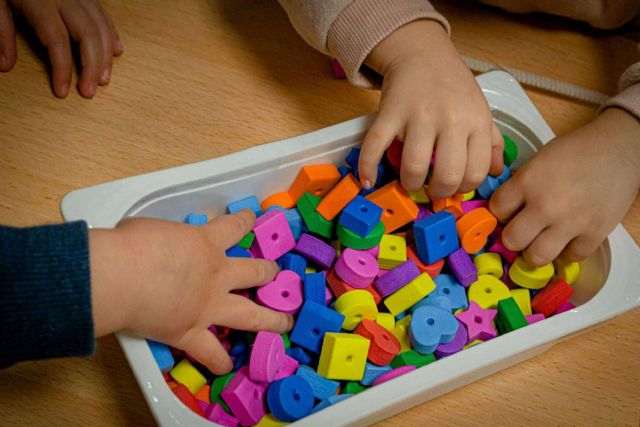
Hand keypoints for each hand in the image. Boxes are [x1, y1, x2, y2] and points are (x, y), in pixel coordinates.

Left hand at [0, 0, 122, 97]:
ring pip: (101, 27)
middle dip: (92, 67)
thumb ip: (2, 32)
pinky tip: (115, 52)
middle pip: (88, 35)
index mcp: (41, 2)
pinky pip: (105, 16)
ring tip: (103, 79)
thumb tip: (5, 65)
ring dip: (105, 56)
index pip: (57, 40)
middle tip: (89, 92)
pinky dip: (111, 35)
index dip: (62, 68)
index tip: (62, 91)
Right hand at [89, 209, 293, 374]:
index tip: (251, 220)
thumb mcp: (153, 227)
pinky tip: (226, 366)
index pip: (235, 227)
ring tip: (285, 323)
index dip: (245, 221)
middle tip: (275, 273)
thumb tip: (155, 243)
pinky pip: (212, 352)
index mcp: (207, 243)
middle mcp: (217, 275)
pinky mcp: (191, 333)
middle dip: (269, 272)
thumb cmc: (132, 244)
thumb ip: (165, 237)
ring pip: (251, 315)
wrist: (121, 275)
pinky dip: (219, 361)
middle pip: (256, 272)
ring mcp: (209, 307)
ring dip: (272, 320)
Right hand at [360, 19, 502, 195]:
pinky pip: (376, 146)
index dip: (463, 188)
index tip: (453, 187)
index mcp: (475, 121)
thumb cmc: (453, 86)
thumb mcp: (480, 109)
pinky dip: (368, 167)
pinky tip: (368, 180)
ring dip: (410, 183)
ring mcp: (418, 115)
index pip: (476, 171)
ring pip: (414, 166)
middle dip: (438, 192)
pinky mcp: (390, 113)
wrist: (422, 54)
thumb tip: (495, 172)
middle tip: (431, 188)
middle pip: (447, 175)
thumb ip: (491, 142)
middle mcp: (450, 119)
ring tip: (410, 181)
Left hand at [490, 108, 639, 265]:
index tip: (508, 213)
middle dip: (514, 237)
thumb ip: (520, 184)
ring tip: (541, 241)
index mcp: (527, 182)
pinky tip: (567, 239)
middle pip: (512, 240)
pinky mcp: (594, 234)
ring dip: (536, 251)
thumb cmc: (576, 150)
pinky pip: (571, 257)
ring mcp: (570, 223)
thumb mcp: (538, 160)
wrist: (618, 148)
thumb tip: (507, 207)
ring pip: (537, 257)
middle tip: (522, 232)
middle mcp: (545, 205)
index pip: (496, 210)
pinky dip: (567, 251)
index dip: (500, 213)